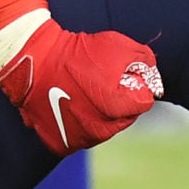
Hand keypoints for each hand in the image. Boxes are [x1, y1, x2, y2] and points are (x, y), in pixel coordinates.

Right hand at [0, 17, 163, 153]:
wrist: (35, 60)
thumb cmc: (77, 51)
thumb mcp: (119, 44)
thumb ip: (145, 61)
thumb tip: (152, 78)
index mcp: (118, 107)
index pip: (144, 102)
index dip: (136, 85)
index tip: (122, 75)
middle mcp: (100, 129)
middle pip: (124, 118)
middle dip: (119, 101)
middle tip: (101, 83)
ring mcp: (79, 139)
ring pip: (102, 129)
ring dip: (100, 115)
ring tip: (84, 93)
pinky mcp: (60, 143)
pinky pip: (79, 137)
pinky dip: (78, 124)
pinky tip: (70, 105)